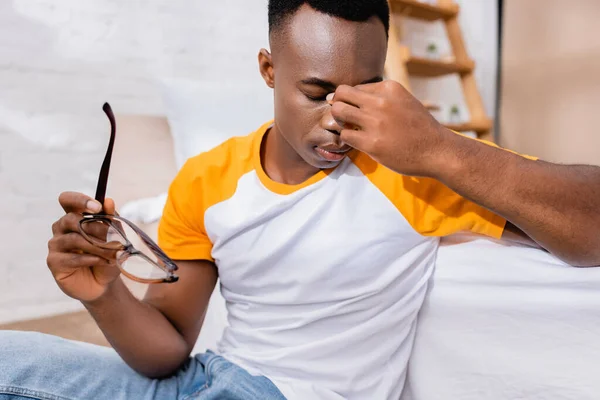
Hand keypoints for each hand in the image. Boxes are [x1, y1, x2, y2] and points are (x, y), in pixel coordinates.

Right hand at [47, 192, 120, 302]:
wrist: (103, 282)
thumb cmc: (107, 255)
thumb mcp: (115, 236)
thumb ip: (111, 218)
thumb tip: (109, 201)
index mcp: (74, 216)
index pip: (67, 199)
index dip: (80, 200)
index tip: (97, 207)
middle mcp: (61, 228)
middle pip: (70, 219)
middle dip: (96, 228)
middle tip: (114, 238)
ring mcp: (55, 244)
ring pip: (74, 239)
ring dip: (97, 246)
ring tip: (113, 253)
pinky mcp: (54, 262)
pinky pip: (71, 257)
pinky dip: (91, 258)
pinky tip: (103, 261)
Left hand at [328, 80, 450, 177]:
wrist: (436, 151)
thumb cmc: (419, 127)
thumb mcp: (404, 100)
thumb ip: (382, 96)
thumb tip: (352, 95)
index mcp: (389, 88)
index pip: (355, 87)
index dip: (351, 100)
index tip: (355, 110)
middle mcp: (381, 102)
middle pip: (341, 93)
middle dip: (337, 104)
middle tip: (343, 117)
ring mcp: (375, 122)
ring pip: (338, 111)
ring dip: (339, 121)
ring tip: (348, 128)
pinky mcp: (371, 143)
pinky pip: (345, 135)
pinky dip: (346, 138)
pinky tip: (356, 142)